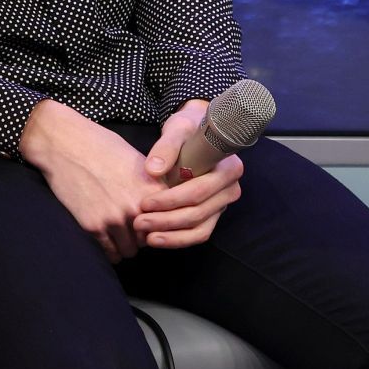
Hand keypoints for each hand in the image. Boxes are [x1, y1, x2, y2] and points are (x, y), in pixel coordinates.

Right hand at [20, 100, 163, 262]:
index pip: (166, 222)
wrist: (65, 143)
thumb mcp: (137, 160)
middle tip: (129, 228)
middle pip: (149, 239)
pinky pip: (110, 253)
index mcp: (153, 190)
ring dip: (124, 244)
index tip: (147, 221)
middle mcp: (138, 207)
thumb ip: (152, 184)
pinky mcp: (93, 226)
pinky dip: (109, 250)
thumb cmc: (101, 145)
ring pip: (130, 250)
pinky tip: (105, 239)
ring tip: (117, 235)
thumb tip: (163, 202)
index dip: (156, 222)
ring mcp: (115, 218)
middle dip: (140, 236)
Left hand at [135, 101, 243, 249]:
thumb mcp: (178, 129)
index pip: (199, 191)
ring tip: (145, 235)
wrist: (195, 132)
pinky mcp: (212, 214)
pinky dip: (177, 239)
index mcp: (228, 168)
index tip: (145, 203)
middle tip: (138, 221)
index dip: (171, 200)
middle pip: (198, 213)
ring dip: (171, 235)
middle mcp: (230, 189)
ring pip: (199, 229)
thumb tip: (153, 170)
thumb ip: (166, 146)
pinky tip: (155, 239)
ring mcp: (222, 204)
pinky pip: (198, 233)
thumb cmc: (188, 129)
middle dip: (166, 220)